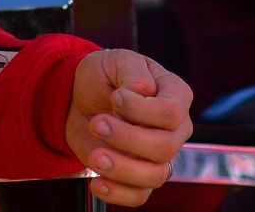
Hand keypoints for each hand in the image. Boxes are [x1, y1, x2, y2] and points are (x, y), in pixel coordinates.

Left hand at [63, 49, 192, 206]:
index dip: (140, 109)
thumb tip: (142, 92)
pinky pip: (140, 195)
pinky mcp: (139, 174)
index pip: (172, 112)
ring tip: (94, 157)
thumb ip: (132, 72)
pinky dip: (118, 193)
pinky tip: (96, 183)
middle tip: (97, 124)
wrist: (79, 97)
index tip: (115, 98)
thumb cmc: (104, 76)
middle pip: (165, 147)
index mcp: (175, 95)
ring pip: (156, 175)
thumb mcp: (116, 60)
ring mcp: (159, 155)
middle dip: (126, 138)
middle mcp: (174, 129)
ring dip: (121, 168)